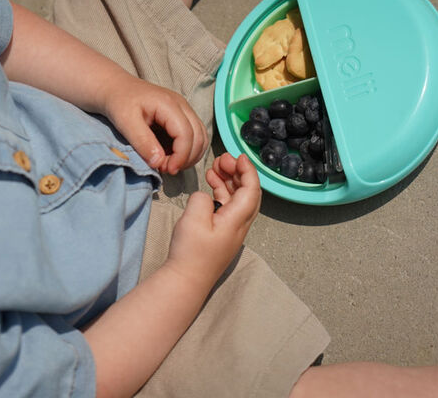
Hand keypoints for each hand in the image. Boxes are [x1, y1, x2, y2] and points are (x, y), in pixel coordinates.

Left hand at [100, 75, 207, 174]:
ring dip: (190, 156)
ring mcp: (184, 109)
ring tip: (168, 164)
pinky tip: (170, 156)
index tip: (168, 170)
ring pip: (201, 137)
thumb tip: (158, 163)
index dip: (181, 156)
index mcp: (169, 104)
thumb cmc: (119, 102)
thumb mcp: (125, 122)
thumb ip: (142, 142)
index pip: (186, 134)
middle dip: (186, 158)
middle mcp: (182, 105)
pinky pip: (195, 136)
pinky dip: (188, 150)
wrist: (115, 88)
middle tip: (165, 169)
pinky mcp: (182, 116)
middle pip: (199, 137)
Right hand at [164, 153, 260, 287]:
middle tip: (222, 158)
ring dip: (229, 181)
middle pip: (247, 193)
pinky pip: (227, 208)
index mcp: (237, 220)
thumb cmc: (191, 252)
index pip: (251, 190)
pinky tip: (210, 185)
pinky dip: (221, 193)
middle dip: (238, 173)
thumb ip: (201, 199)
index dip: (248, 171)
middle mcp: (239, 225)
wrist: (186, 280)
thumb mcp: (193, 219)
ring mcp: (231, 231)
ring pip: (237, 200)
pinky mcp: (221, 235)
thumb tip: (206, 196)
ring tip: (215, 167)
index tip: (238, 156)